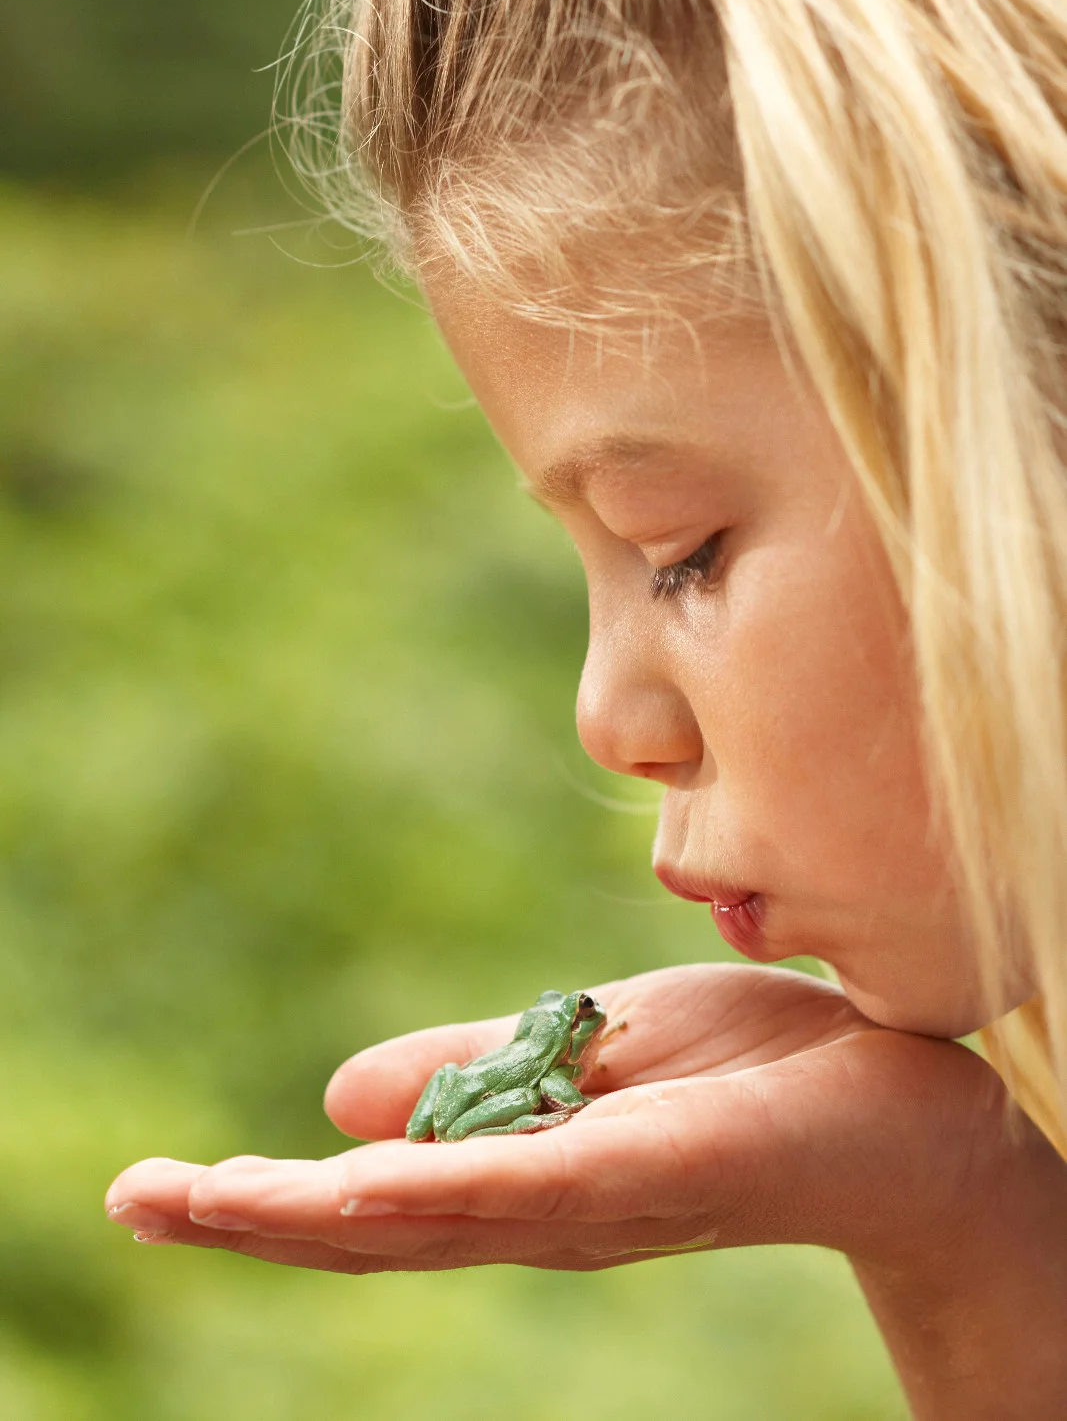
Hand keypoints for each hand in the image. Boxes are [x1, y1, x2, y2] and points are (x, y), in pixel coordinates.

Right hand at [104, 962, 1014, 1276]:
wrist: (893, 1102)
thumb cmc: (742, 1075)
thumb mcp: (582, 1052)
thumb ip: (474, 1073)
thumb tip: (334, 1098)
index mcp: (515, 1173)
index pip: (368, 1201)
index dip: (260, 1200)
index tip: (156, 1188)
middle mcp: (537, 1208)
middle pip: (374, 1226)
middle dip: (253, 1218)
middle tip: (139, 1202)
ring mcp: (593, 1202)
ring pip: (432, 1217)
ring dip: (312, 1213)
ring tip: (207, 1198)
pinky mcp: (654, 1176)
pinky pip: (535, 1185)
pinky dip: (441, 1186)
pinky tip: (358, 1182)